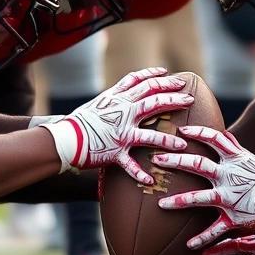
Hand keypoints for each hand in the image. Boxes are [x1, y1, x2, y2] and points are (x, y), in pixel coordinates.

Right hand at [41, 68, 193, 183]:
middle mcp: (123, 114)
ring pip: (149, 135)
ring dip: (167, 140)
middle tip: (189, 98)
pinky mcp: (115, 152)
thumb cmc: (80, 121)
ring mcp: (120, 134)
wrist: (64, 138)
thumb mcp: (100, 102)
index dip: (157, 77)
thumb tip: (131, 88)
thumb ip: (117, 95)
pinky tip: (150, 181)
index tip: (170, 74)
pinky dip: (139, 173)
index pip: (141, 82)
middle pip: (153, 102)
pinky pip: (129, 165)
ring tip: (182, 144)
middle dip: (173, 98)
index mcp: (118, 99)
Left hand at [155, 126, 254, 248]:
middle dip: (175, 160)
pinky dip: (202, 238)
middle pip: (198, 164)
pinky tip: (188, 245)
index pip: (213, 139)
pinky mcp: (233, 218)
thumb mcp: (251, 160)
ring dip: (179, 201)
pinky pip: (214, 230)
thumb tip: (224, 133)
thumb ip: (235, 148)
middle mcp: (229, 177)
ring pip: (199, 198)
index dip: (197, 132)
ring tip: (161, 204)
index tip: (180, 131)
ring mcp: (229, 198)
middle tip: (156, 159)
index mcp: (234, 160)